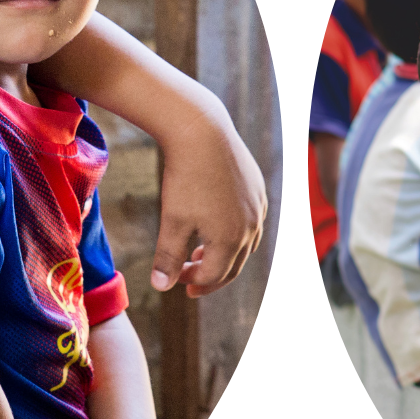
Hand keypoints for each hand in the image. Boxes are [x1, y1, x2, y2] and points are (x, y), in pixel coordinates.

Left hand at [153, 121, 268, 298]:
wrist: (203, 132)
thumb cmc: (185, 177)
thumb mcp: (172, 220)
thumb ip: (168, 256)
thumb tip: (161, 287)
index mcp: (230, 240)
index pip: (214, 276)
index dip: (192, 282)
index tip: (174, 280)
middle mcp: (251, 228)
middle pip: (233, 266)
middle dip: (210, 276)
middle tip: (189, 281)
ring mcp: (258, 208)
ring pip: (246, 245)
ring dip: (224, 256)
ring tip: (201, 253)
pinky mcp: (258, 190)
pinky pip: (251, 222)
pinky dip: (235, 233)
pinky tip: (217, 225)